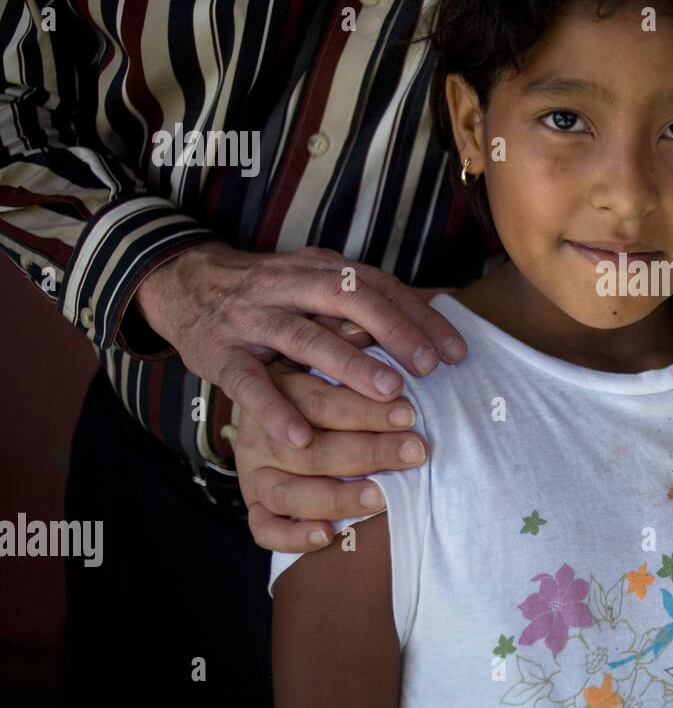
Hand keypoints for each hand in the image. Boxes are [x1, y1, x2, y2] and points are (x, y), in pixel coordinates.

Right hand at [132, 243, 465, 448]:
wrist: (183, 281)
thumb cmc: (271, 295)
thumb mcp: (316, 284)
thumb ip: (367, 299)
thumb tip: (441, 312)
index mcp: (319, 269)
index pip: (378, 286)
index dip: (419, 317)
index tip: (455, 352)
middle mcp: (289, 286)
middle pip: (347, 300)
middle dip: (393, 332)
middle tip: (428, 369)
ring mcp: (252, 318)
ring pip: (305, 337)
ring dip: (350, 366)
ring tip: (390, 393)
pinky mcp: (220, 353)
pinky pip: (249, 382)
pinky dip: (275, 409)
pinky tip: (302, 438)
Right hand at [235, 360, 428, 550]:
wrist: (270, 404)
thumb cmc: (322, 378)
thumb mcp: (331, 350)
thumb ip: (349, 342)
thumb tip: (371, 326)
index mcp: (278, 389)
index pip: (319, 400)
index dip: (365, 408)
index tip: (409, 411)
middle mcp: (260, 432)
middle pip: (312, 449)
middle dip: (370, 451)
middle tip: (415, 450)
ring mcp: (253, 472)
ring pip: (290, 492)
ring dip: (338, 497)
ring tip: (382, 495)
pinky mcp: (253, 506)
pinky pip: (265, 528)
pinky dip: (293, 536)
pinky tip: (327, 534)